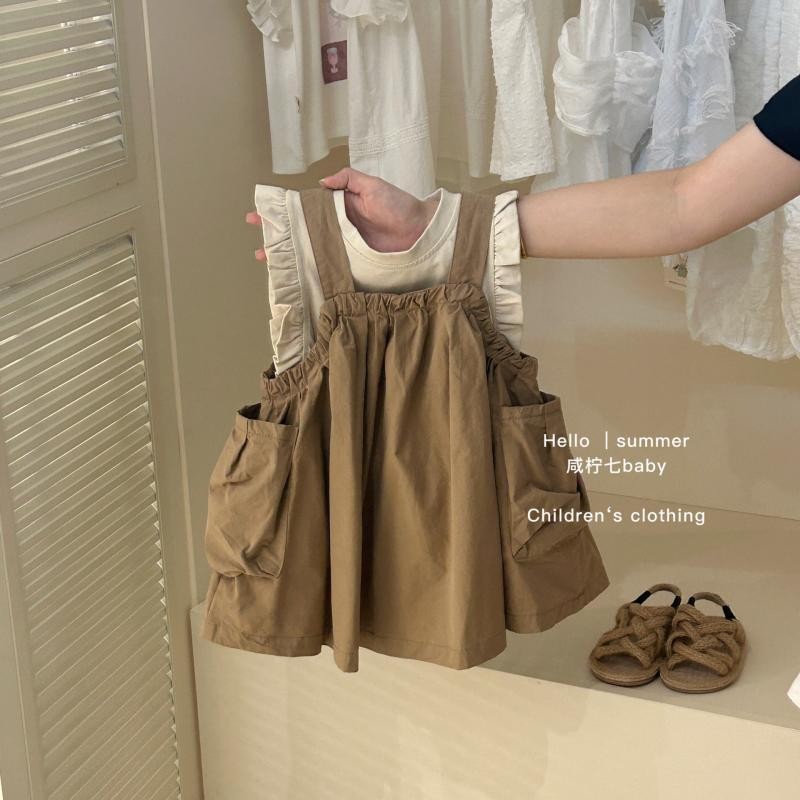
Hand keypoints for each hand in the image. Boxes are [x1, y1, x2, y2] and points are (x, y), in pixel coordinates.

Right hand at [246, 168, 438, 261]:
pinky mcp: (352, 266)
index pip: (304, 209)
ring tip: (269, 264)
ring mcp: (343, 249)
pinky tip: (297, 279)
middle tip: (257, 246)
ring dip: (290, 258)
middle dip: (279, 239)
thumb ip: (348, 180)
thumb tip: (321, 183)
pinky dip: (312, 273)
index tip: (259, 214)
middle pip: (302, 234)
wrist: (422, 232)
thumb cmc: (399, 205)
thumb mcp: (373, 185)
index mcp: (338, 208)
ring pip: (311, 253)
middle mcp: (337, 229)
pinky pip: (328, 268)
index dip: (282, 212)